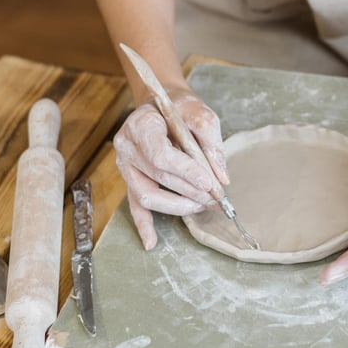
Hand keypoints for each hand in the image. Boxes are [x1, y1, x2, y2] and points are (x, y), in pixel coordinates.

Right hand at [114, 87, 228, 249]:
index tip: (209, 182)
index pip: (161, 155)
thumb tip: (222, 178)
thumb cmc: (180, 108)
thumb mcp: (200, 113)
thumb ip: (211, 142)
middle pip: (158, 178)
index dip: (185, 172)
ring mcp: (125, 166)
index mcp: (141, 125)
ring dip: (177, 206)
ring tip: (203, 206)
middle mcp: (127, 147)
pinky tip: (151, 242)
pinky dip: (144, 225)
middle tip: (216, 198)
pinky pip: (134, 206)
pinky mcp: (130, 180)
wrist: (160, 104)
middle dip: (190, 192)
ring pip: (147, 195)